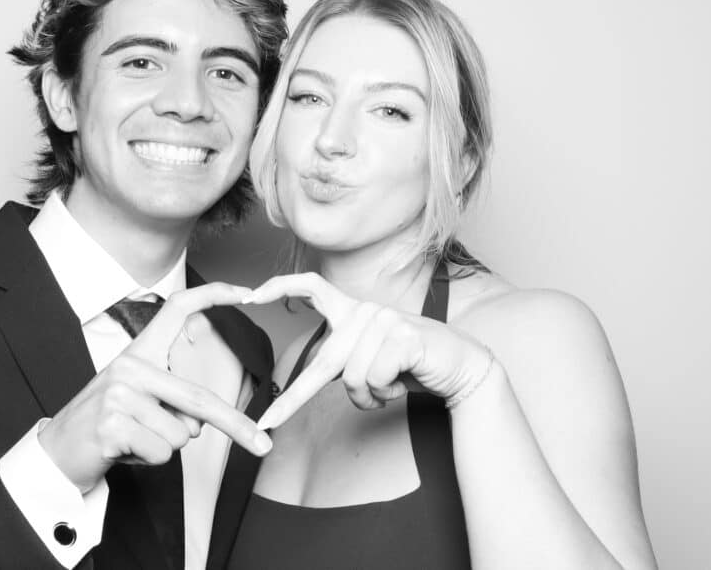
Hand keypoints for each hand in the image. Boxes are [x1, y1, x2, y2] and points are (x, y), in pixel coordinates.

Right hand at [39, 282, 272, 492]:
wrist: (57, 451)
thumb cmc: (108, 424)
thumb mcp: (139, 398)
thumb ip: (172, 396)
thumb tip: (202, 421)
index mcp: (140, 351)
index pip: (178, 309)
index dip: (213, 295)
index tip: (248, 293)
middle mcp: (130, 365)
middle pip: (200, 398)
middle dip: (236, 427)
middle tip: (262, 445)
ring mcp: (119, 393)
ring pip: (181, 434)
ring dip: (165, 447)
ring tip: (134, 439)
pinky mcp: (113, 424)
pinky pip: (161, 453)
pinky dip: (149, 461)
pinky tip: (123, 450)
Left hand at [244, 273, 493, 429]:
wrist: (461, 366)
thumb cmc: (410, 366)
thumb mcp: (368, 359)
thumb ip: (341, 359)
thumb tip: (303, 382)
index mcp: (353, 311)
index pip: (311, 285)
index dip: (279, 287)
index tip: (250, 297)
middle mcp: (365, 310)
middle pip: (322, 361)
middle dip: (292, 400)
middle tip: (268, 425)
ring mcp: (384, 320)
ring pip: (350, 379)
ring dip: (369, 397)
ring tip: (390, 387)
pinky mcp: (402, 337)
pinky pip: (372, 380)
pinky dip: (385, 394)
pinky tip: (403, 382)